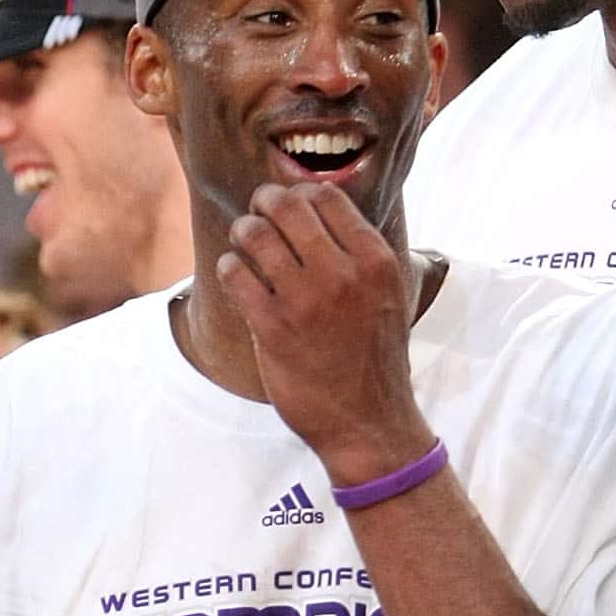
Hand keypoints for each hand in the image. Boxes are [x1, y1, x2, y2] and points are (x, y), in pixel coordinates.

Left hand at [214, 183, 433, 487]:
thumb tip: (322, 208)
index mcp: (374, 260)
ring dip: (242, 231)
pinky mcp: (272, 329)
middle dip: (264, 202)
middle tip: (257, 212)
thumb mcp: (386, 295)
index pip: (326, 196)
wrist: (367, 422)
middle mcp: (342, 274)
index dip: (299, 193)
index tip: (289, 205)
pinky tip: (234, 275)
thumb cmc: (373, 357)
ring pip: (256, 234)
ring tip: (242, 241)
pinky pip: (235, 274)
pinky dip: (228, 267)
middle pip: (288, 206)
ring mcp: (305, 301)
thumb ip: (360, 253)